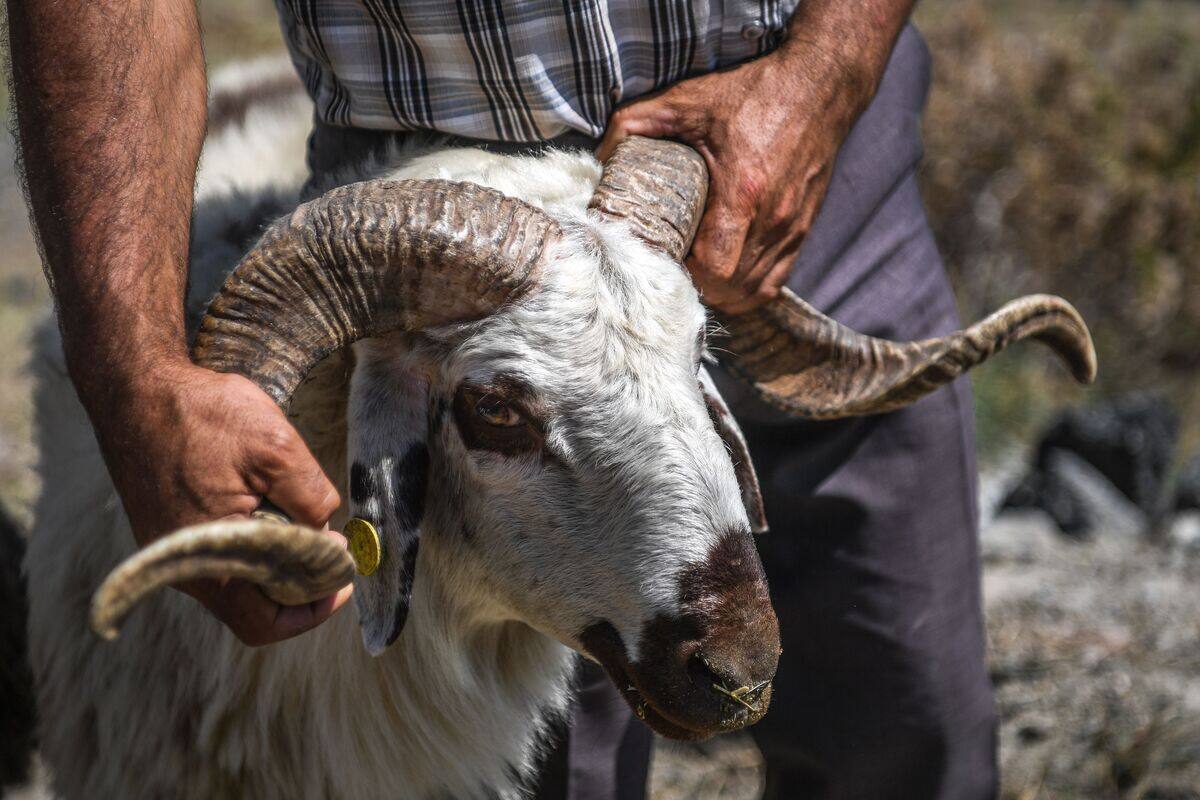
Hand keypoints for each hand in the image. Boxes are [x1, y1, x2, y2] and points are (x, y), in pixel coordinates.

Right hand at [90, 357, 349, 645]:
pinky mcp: (170, 534)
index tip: (341, 581)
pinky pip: (222, 555)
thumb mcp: (277, 449)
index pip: (264, 622)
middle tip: (332, 544)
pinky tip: (268, 501)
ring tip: (300, 515)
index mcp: (210, 562)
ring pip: (240, 577)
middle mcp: (186, 569)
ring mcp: (174, 553)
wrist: (137, 389)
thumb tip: (328, 537)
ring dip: (277, 556)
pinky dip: (254, 539)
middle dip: (300, 578)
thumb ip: (312, 500)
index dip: (312, 609)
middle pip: (256, 604)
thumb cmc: (202, 416)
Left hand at [597, 45, 874, 313]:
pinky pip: (774, 283)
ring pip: (751, 291)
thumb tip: (599, 157)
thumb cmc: (754, 92)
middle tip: (670, 268)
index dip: (683, 274)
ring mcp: (791, 228)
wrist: (818, 85)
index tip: (660, 259)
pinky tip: (724, 279)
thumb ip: (635, 124)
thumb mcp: (686, 100)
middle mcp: (772, 218)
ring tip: (693, 276)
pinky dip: (746, 289)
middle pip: (730, 287)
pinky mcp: (803, 229)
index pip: (713, 268)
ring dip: (720, 292)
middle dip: (696, 286)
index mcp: (743, 192)